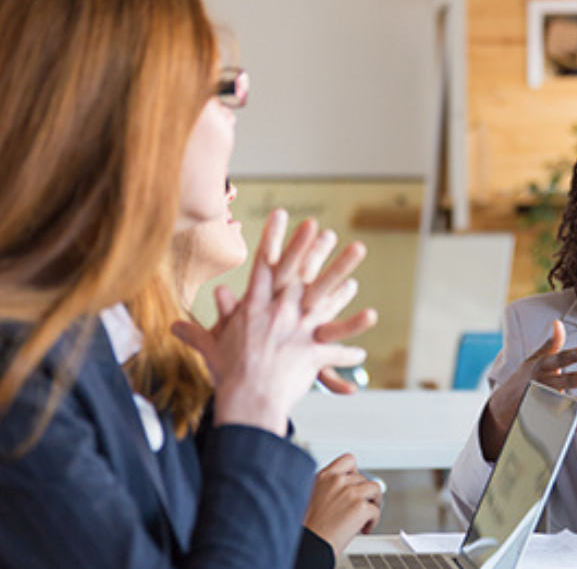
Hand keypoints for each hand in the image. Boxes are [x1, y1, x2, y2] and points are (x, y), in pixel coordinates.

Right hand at [172, 211, 369, 434]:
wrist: (246, 401)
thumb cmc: (227, 376)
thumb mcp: (210, 350)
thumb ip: (195, 334)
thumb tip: (172, 327)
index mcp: (255, 308)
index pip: (265, 265)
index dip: (274, 238)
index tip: (281, 214)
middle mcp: (280, 313)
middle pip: (300, 274)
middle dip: (313, 249)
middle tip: (325, 229)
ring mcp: (300, 330)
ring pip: (327, 299)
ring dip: (343, 275)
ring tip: (357, 256)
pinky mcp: (314, 351)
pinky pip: (338, 347)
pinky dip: (350, 345)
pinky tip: (365, 339)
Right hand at [303, 454, 382, 556]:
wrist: (309, 545)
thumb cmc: (308, 528)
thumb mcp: (311, 497)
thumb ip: (328, 488)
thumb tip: (343, 491)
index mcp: (324, 477)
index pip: (348, 460)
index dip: (355, 471)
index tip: (356, 483)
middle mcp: (337, 481)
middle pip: (363, 478)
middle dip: (363, 494)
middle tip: (359, 507)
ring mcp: (350, 492)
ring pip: (375, 489)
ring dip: (373, 502)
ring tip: (367, 515)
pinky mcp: (360, 507)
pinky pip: (376, 510)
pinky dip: (373, 521)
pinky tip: (364, 529)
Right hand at [480, 320, 576, 460]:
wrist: (503, 408)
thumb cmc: (524, 379)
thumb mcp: (534, 360)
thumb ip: (550, 345)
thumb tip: (558, 324)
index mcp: (540, 369)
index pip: (557, 360)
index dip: (572, 356)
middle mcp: (543, 385)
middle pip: (567, 382)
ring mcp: (546, 405)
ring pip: (570, 404)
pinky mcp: (550, 422)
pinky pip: (568, 425)